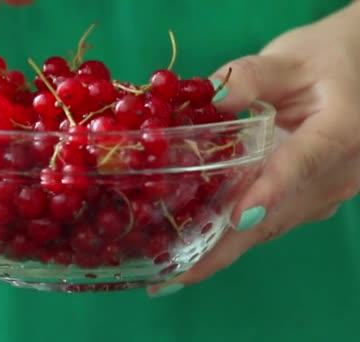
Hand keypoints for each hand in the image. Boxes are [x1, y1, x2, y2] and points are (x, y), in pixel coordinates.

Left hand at [148, 2, 359, 296]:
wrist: (357, 77)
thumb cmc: (325, 62)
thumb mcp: (291, 58)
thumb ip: (253, 75)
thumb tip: (210, 99)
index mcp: (340, 133)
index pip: (302, 163)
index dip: (269, 190)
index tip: (239, 217)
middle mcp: (338, 174)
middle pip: (277, 215)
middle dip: (226, 248)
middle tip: (176, 275)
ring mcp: (325, 194)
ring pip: (271, 227)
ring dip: (224, 251)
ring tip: (174, 271)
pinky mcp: (309, 200)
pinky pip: (270, 223)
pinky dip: (234, 237)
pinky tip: (196, 247)